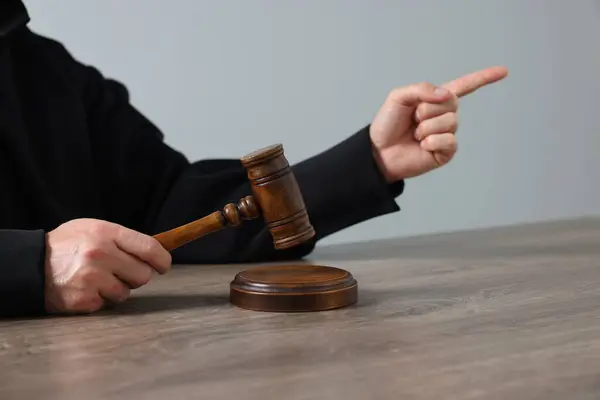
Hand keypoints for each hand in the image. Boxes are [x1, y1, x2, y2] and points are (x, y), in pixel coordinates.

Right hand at [44, 218, 170, 313]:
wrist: (31, 263)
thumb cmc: (67, 244)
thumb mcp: (93, 228)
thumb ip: (121, 239)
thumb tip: (153, 252)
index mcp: (107, 233)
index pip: (149, 248)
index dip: (163, 260)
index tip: (164, 266)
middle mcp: (101, 254)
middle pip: (143, 275)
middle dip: (136, 276)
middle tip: (122, 272)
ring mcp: (92, 278)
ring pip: (125, 293)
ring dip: (116, 289)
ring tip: (98, 279)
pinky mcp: (83, 299)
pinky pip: (106, 304)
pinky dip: (99, 299)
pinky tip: (85, 289)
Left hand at [370, 66, 507, 181]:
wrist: (378, 151)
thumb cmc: (386, 124)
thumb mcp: (398, 97)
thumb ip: (421, 89)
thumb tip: (446, 94)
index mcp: (434, 100)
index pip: (464, 86)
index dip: (484, 78)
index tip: (504, 71)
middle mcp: (444, 116)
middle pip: (452, 103)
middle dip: (427, 109)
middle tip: (412, 119)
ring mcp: (446, 134)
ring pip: (450, 122)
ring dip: (427, 127)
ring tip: (415, 134)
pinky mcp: (445, 152)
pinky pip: (449, 140)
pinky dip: (432, 141)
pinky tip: (421, 145)